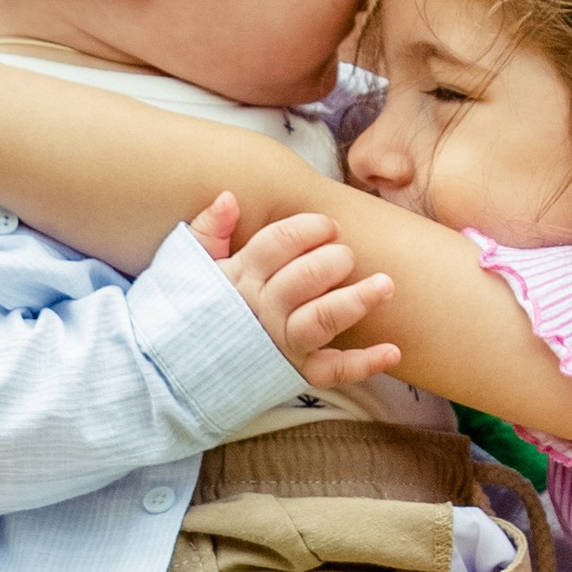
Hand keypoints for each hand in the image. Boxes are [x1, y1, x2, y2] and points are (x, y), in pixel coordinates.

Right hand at [201, 204, 400, 388]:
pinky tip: (393, 350)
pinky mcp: (296, 374)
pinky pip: (333, 371)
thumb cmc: (192, 312)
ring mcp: (280, 344)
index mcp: (240, 279)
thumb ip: (209, 230)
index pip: (275, 245)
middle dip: (331, 261)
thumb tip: (230, 197)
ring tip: (385, 284)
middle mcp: (262, 311)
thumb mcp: (190, 268)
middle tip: (347, 255)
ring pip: (321, 320)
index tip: (327, 225)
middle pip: (303, 279)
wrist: (178, 373)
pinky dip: (364, 364)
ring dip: (355, 301)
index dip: (306, 230)